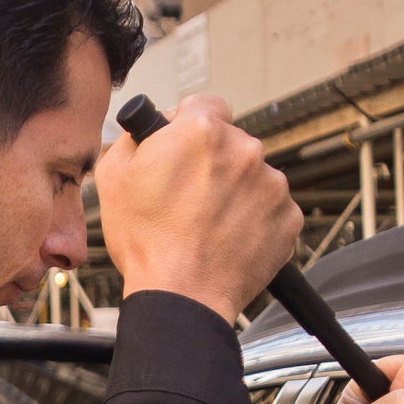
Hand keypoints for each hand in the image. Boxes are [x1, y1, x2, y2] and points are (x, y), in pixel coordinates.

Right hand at [94, 95, 300, 322]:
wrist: (181, 298)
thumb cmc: (146, 242)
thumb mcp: (114, 176)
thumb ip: (135, 136)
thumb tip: (150, 127)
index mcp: (202, 130)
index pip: (204, 104)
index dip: (187, 127)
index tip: (182, 149)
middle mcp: (245, 149)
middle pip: (230, 142)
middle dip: (211, 162)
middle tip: (187, 197)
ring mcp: (272, 185)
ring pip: (251, 175)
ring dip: (233, 191)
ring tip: (205, 224)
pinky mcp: (289, 217)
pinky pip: (270, 207)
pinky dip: (253, 219)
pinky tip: (227, 237)